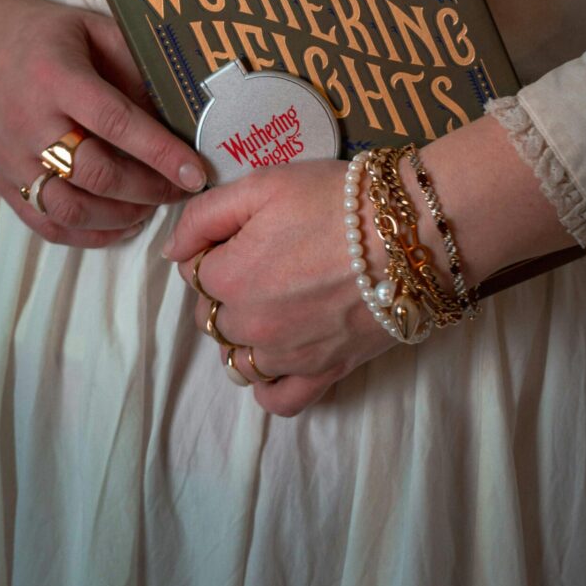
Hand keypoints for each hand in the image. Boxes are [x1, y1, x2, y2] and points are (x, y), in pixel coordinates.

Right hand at [0, 0, 206, 245]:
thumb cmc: (49, 36)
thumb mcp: (95, 29)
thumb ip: (134, 66)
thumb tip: (179, 113)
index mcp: (56, 77)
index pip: (115, 121)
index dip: (160, 151)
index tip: (196, 172)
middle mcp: (30, 123)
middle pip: (96, 173)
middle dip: (150, 189)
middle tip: (183, 190)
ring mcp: (13, 158)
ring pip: (72, 208)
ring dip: (123, 216)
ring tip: (153, 205)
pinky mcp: (4, 181)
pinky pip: (47, 223)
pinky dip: (89, 235)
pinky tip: (122, 224)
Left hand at [163, 117, 578, 416]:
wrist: (413, 232)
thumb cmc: (336, 199)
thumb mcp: (262, 185)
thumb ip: (203, 216)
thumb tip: (172, 253)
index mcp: (227, 278)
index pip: (192, 273)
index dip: (214, 249)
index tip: (244, 232)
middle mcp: (250, 327)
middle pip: (212, 317)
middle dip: (227, 291)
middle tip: (268, 258)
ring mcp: (287, 357)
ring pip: (238, 359)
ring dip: (245, 335)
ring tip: (279, 302)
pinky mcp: (325, 374)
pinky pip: (277, 400)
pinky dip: (270, 383)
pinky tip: (281, 354)